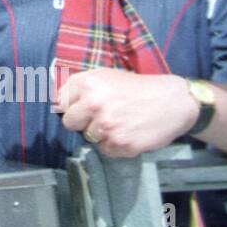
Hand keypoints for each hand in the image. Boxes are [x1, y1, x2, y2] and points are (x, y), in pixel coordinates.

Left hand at [57, 70, 198, 157]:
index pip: (59, 103)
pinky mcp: (120, 144)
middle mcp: (93, 104)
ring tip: (121, 122)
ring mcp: (107, 126)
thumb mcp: (106, 76)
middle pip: (69, 123)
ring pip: (88, 137)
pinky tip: (129, 133)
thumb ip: (80, 86)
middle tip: (102, 116)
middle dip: (82, 122)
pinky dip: (115, 145)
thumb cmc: (137, 88)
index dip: (71, 106)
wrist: (172, 101)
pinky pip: (105, 150)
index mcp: (87, 84)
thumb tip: (54, 99)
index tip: (81, 107)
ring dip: (101, 134)